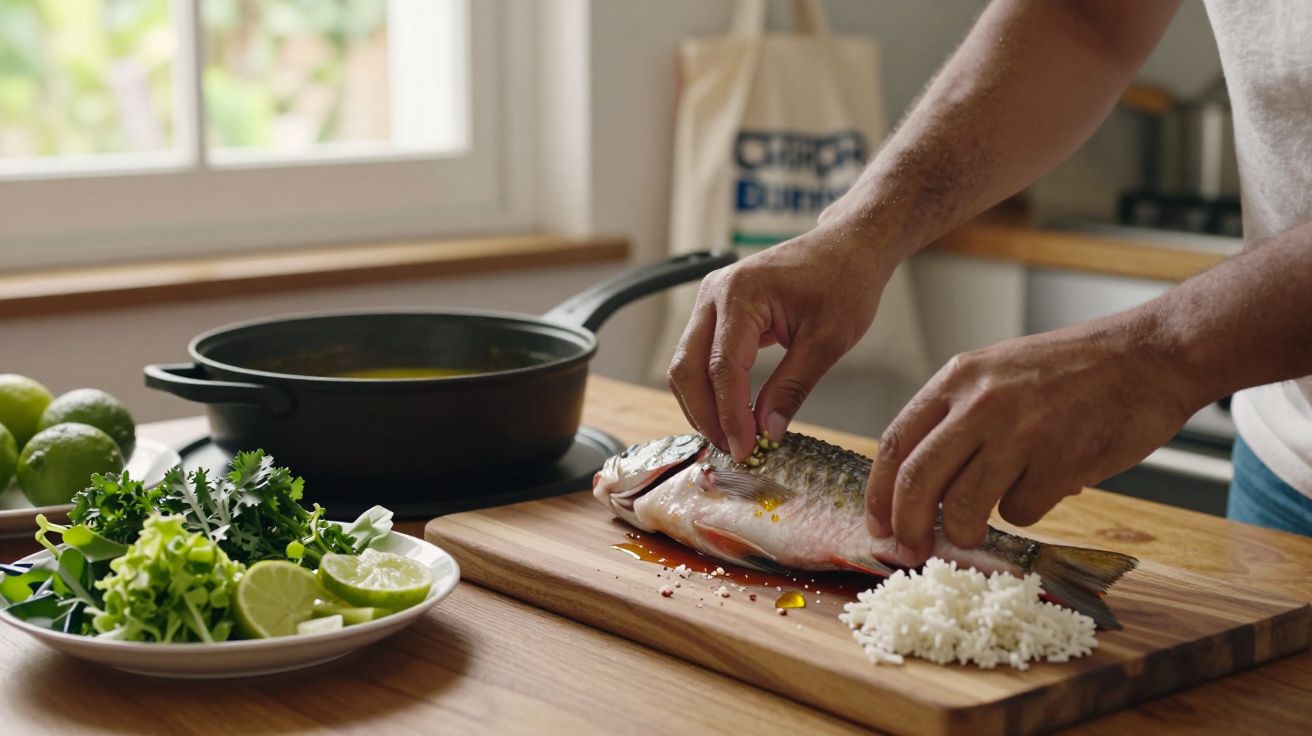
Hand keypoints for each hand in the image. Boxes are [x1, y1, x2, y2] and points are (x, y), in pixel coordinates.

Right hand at [666, 225, 893, 460]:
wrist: (848, 246)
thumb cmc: (844, 280)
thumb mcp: (828, 341)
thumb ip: (792, 387)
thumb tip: (768, 432)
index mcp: (741, 293)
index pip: (722, 367)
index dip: (730, 414)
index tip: (745, 449)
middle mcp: (714, 294)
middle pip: (687, 368)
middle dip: (706, 415)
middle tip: (735, 449)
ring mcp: (711, 302)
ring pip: (686, 366)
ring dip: (703, 406)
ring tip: (734, 437)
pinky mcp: (717, 313)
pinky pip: (699, 358)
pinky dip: (710, 389)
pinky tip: (732, 413)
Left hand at [865, 312, 1201, 564]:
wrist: (1151, 356)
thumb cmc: (1073, 369)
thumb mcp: (997, 371)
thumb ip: (957, 417)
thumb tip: (917, 487)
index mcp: (958, 377)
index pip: (897, 443)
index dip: (879, 492)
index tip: (877, 525)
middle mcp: (981, 403)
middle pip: (918, 482)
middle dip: (907, 528)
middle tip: (911, 552)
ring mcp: (1021, 433)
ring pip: (964, 508)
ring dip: (963, 532)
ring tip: (975, 530)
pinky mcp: (1061, 463)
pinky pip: (1021, 512)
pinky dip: (1026, 511)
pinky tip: (1048, 485)